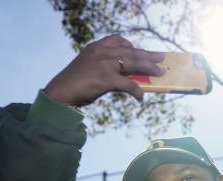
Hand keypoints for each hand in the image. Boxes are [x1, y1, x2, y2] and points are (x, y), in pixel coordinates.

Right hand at [43, 34, 164, 105]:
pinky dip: (137, 92)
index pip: (118, 40)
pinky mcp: (107, 79)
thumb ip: (105, 66)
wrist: (60, 92)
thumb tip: (125, 75)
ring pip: (133, 63)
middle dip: (148, 55)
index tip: (140, 51)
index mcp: (96, 47)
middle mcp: (102, 52)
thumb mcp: (89, 67)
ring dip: (149, 68)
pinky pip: (128, 84)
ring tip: (160, 72)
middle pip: (131, 51)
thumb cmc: (74, 83)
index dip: (132, 46)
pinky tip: (140, 97)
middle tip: (161, 57)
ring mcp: (105, 64)